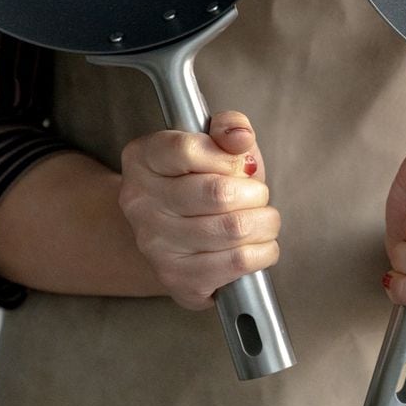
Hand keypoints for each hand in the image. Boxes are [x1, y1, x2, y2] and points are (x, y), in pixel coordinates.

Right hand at [117, 111, 279, 310]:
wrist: (174, 234)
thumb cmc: (200, 182)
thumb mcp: (215, 143)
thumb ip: (229, 127)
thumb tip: (240, 137)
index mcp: (142, 159)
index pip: (187, 150)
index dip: (228, 157)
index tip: (241, 164)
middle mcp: (140, 203)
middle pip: (218, 193)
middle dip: (256, 192)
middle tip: (256, 195)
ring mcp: (155, 245)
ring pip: (234, 229)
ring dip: (265, 222)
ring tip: (261, 218)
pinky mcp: (177, 278)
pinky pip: (238, 263)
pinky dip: (263, 251)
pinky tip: (256, 244)